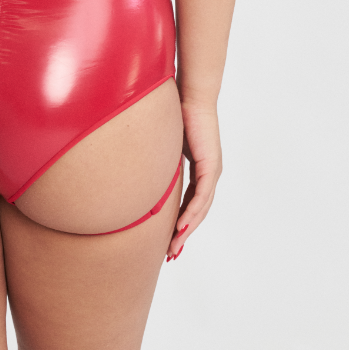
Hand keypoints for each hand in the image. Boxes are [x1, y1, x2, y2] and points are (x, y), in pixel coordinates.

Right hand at [166, 100, 221, 260]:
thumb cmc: (175, 113)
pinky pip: (202, 196)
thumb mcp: (164, 144)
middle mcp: (209, 173)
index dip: (180, 222)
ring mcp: (212, 170)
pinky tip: (183, 227)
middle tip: (171, 254)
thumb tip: (137, 167)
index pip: (191, 202)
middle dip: (183, 234)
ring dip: (187, 229)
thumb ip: (157, 159)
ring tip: (174, 247)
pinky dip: (193, 213)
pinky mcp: (210, 165)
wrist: (190, 95)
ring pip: (201, 208)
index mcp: (199, 169)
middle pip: (197, 211)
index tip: (168, 239)